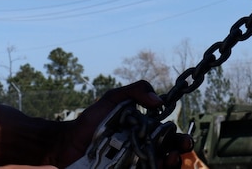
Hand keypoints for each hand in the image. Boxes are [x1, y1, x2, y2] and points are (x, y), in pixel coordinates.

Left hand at [53, 81, 192, 168]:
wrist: (68, 142)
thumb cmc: (92, 120)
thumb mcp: (112, 99)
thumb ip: (135, 91)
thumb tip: (159, 101)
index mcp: (147, 133)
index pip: (171, 139)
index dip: (181, 140)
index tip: (182, 139)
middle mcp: (145, 151)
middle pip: (171, 156)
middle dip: (179, 155)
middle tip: (176, 152)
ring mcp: (135, 165)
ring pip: (160, 168)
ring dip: (170, 166)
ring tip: (167, 161)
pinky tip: (151, 168)